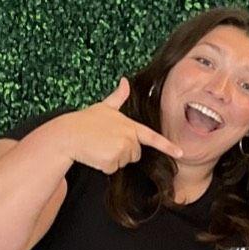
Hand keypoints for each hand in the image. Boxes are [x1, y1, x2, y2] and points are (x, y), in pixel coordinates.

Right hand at [53, 77, 183, 173]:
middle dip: (122, 151)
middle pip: (135, 154)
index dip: (167, 146)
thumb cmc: (85, 121)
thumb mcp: (104, 107)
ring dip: (111, 158)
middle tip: (104, 141)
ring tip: (98, 146)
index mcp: (129, 125)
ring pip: (123, 162)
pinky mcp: (112, 161)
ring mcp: (121, 149)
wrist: (67, 134)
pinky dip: (103, 165)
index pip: (152, 137)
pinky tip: (94, 154)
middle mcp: (128, 137)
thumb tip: (125, 80)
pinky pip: (112, 169)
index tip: (180, 153)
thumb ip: (118, 97)